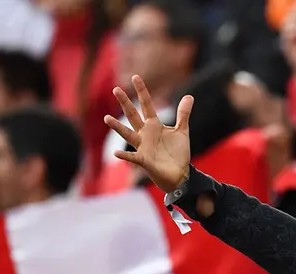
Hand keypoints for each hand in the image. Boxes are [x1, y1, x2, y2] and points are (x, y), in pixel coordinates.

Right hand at [104, 75, 193, 193]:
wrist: (179, 174)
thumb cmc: (178, 153)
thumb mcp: (182, 131)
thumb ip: (183, 114)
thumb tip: (189, 96)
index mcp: (154, 125)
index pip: (147, 105)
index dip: (142, 91)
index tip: (136, 77)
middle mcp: (145, 134)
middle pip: (133, 115)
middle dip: (125, 103)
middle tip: (116, 89)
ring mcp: (143, 147)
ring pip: (128, 134)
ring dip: (118, 127)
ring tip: (107, 118)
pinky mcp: (144, 161)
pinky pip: (133, 157)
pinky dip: (125, 155)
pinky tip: (116, 152)